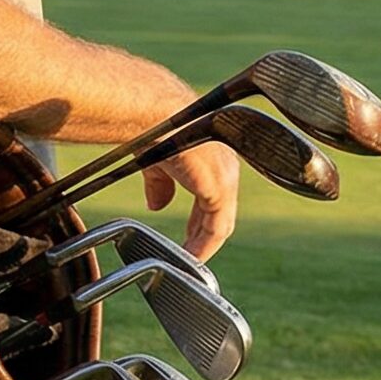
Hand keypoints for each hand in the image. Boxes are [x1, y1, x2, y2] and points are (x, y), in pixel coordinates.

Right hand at [140, 139, 240, 261]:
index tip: (188, 236)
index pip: (215, 198)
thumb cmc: (154, 129)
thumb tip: (156, 206)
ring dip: (205, 245)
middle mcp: (226, 168)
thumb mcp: (159, 162)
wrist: (154, 117)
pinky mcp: (219, 189)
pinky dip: (205, 245)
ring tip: (190, 262)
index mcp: (215, 158)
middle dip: (203, 236)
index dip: (200, 220)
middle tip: (189, 255)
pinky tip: (191, 257)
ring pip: (221, 224)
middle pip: (220, 213)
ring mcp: (225, 179)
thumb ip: (162, 185)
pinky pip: (216, 227)